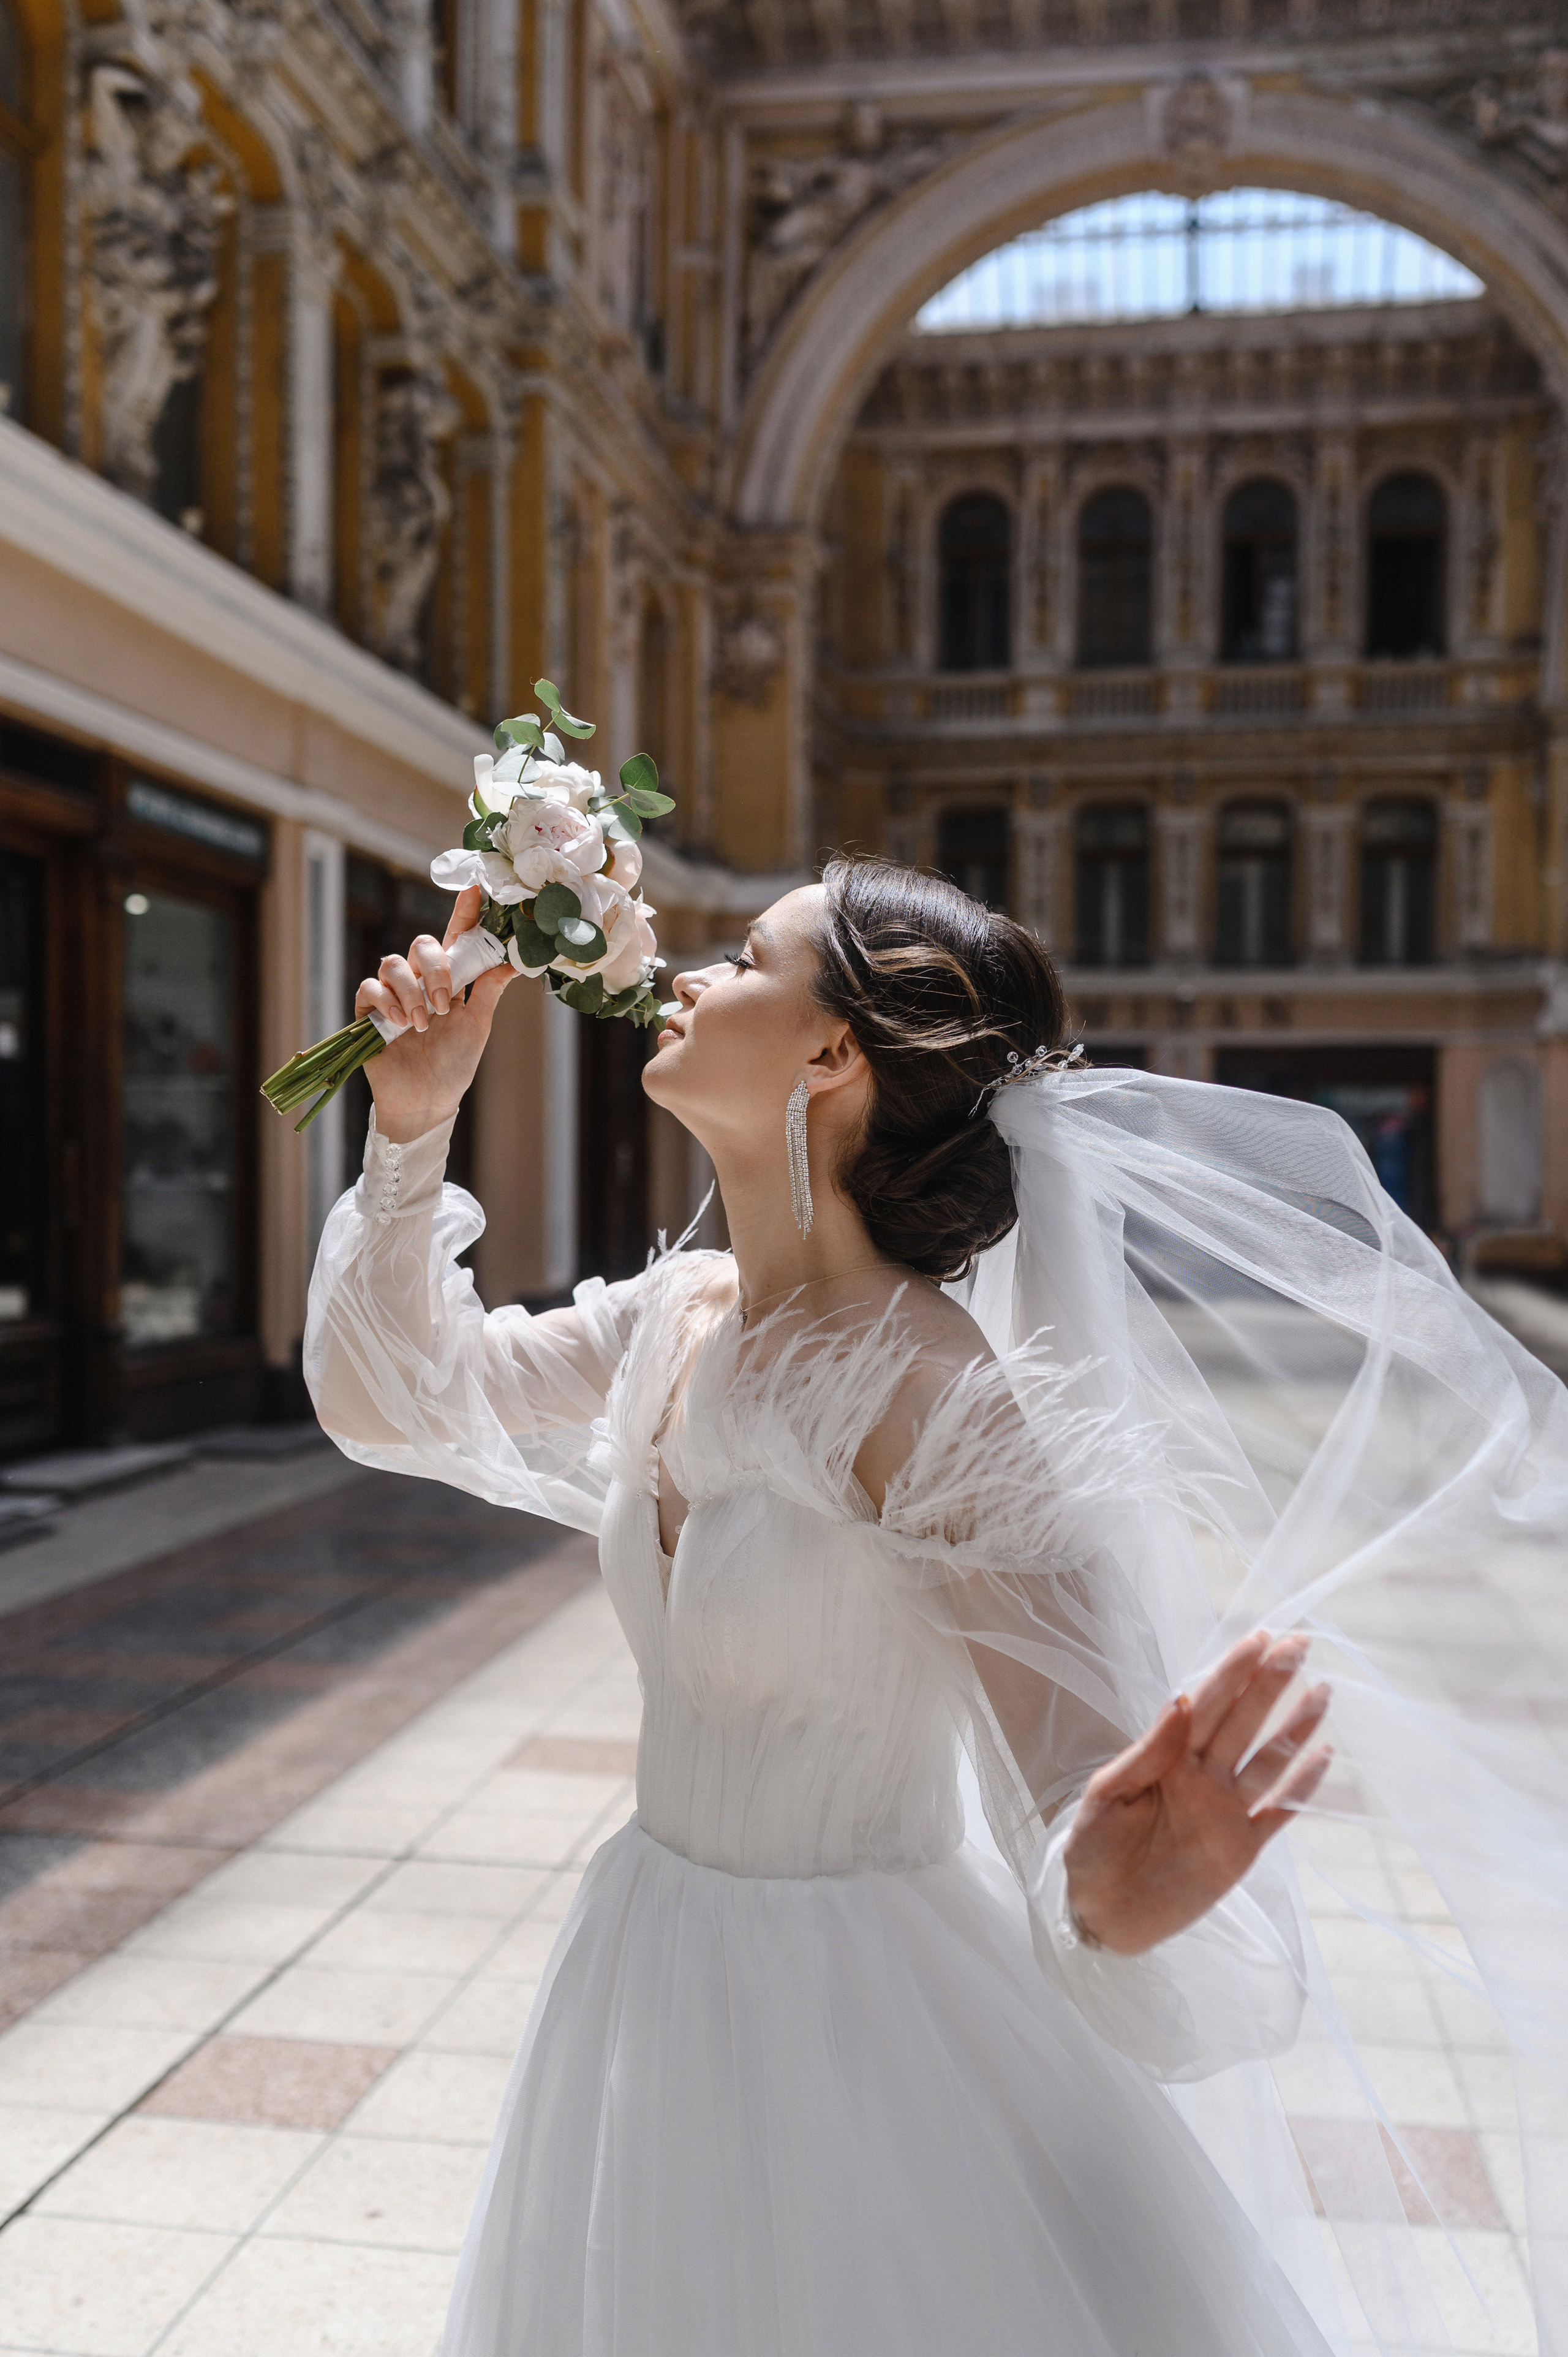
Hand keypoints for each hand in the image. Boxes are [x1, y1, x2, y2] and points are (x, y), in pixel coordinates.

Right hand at [355, 886, 513, 1142]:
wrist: (427, 1101)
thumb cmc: (453, 1064)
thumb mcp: (477, 1026)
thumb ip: (488, 991)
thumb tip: (513, 959)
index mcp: (449, 980)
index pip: (456, 938)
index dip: (464, 912)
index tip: (476, 888)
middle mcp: (419, 981)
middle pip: (422, 944)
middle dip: (436, 968)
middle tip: (445, 1003)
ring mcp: (393, 995)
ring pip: (393, 963)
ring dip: (412, 991)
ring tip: (421, 1024)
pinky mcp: (369, 1013)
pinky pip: (370, 988)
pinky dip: (387, 1000)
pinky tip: (400, 1023)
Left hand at [1063, 1631, 1330, 1956]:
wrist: (1100, 1915)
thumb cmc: (1092, 1849)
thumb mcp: (1105, 1795)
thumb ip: (1147, 1751)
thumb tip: (1180, 1700)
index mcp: (1167, 1758)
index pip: (1206, 1705)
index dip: (1232, 1671)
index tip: (1259, 1638)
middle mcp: (1202, 1777)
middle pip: (1243, 1722)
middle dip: (1269, 1683)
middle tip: (1299, 1644)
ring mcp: (1225, 1811)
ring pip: (1268, 1761)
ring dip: (1294, 1728)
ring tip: (1321, 1691)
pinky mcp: (1241, 1849)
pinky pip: (1278, 1813)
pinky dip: (1302, 1788)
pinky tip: (1324, 1757)